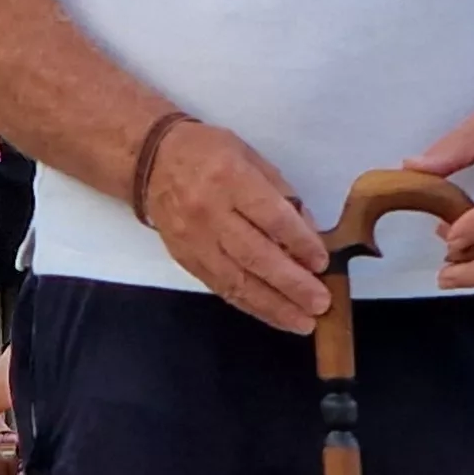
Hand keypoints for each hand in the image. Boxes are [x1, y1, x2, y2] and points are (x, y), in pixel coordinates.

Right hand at [141, 119, 329, 332]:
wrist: (150, 161)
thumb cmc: (207, 152)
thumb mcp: (249, 156)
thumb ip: (280, 193)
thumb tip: (308, 232)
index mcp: (230, 179)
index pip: (272, 218)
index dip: (300, 243)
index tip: (322, 262)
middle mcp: (211, 213)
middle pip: (256, 256)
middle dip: (292, 284)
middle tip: (320, 303)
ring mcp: (196, 241)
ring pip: (238, 281)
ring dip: (274, 306)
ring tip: (303, 322)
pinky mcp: (187, 260)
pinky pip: (221, 288)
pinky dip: (250, 304)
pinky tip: (273, 315)